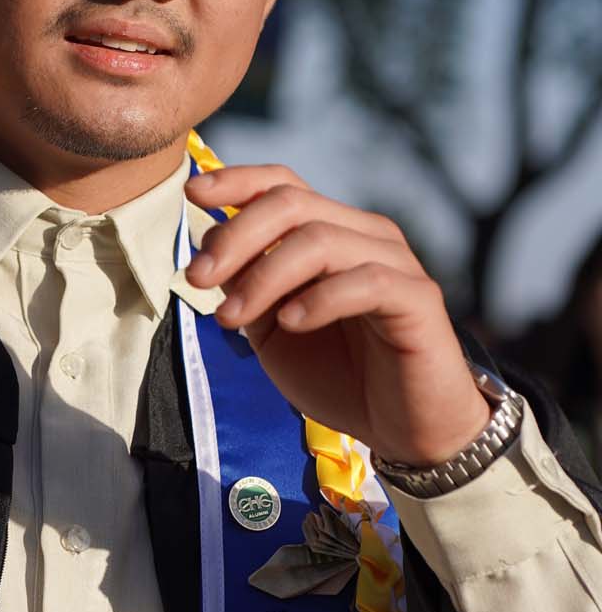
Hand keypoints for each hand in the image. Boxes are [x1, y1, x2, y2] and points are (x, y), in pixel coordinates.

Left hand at [184, 166, 489, 464]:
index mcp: (330, 234)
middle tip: (197, 278)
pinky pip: (365, 281)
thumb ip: (247, 289)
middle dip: (235, 236)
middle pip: (292, 203)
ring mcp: (394, 262)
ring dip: (264, 277)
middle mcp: (364, 235)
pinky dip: (319, 298)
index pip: (283, 185)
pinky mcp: (418, 297)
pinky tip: (291, 323)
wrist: (404, 428)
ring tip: (231, 319)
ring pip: (320, 239)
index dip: (237, 182)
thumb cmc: (340, 377)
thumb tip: (209, 249)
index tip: (192, 195)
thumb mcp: (273, 332)